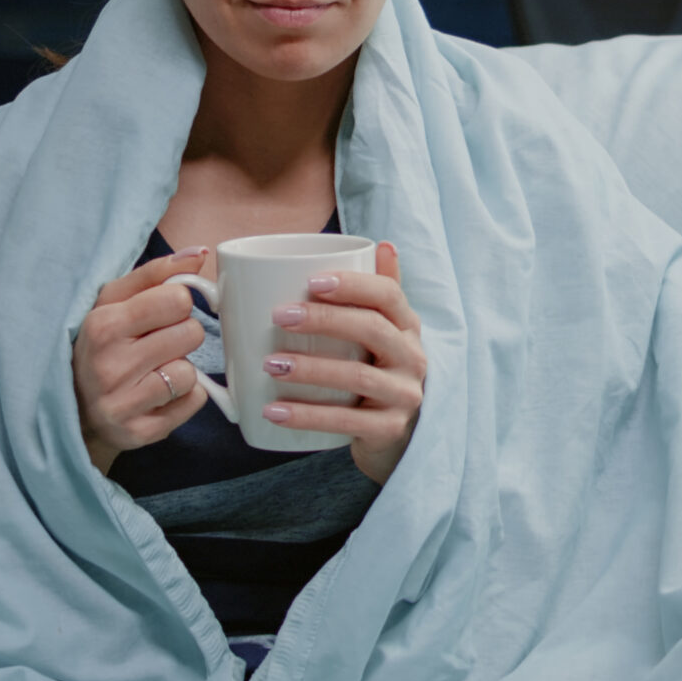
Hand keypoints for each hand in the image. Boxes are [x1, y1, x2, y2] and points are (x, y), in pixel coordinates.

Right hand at [74, 247, 211, 474]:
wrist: (74, 408)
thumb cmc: (101, 344)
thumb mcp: (112, 301)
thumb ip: (156, 274)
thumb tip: (200, 254)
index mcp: (102, 325)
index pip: (177, 299)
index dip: (177, 304)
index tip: (162, 313)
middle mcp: (109, 366)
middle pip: (190, 334)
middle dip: (181, 336)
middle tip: (157, 344)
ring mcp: (122, 404)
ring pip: (190, 372)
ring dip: (181, 369)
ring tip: (154, 371)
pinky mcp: (139, 433)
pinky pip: (194, 402)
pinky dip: (185, 397)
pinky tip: (158, 394)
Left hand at [260, 240, 425, 484]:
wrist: (399, 437)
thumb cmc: (380, 372)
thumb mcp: (385, 333)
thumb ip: (379, 291)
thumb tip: (382, 243)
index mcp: (407, 327)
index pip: (388, 295)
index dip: (352, 284)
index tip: (310, 281)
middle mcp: (413, 358)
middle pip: (372, 330)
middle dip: (324, 320)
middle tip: (278, 316)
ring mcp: (404, 396)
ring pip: (358, 377)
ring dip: (310, 369)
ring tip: (269, 365)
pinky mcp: (389, 431)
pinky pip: (347, 423)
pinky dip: (307, 417)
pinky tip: (273, 410)